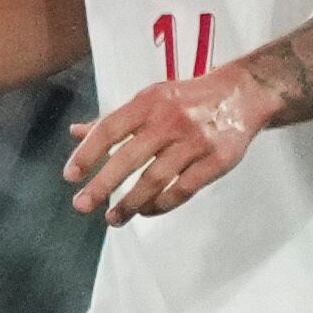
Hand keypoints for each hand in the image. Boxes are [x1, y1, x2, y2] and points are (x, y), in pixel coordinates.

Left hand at [65, 64, 282, 223]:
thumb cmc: (187, 99)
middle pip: (130, 158)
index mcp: (149, 103)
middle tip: (81, 205)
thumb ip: (114, 119)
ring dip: (131, 202)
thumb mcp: (150, 99)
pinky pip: (184, 189)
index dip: (88, 153)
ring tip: (113, 218)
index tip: (70, 176)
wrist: (242, 94)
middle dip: (102, 185)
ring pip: (156, 179)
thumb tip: (76, 132)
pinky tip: (146, 211)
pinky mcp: (217, 161)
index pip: (110, 129)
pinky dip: (162, 204)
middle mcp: (170, 121)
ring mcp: (195, 142)